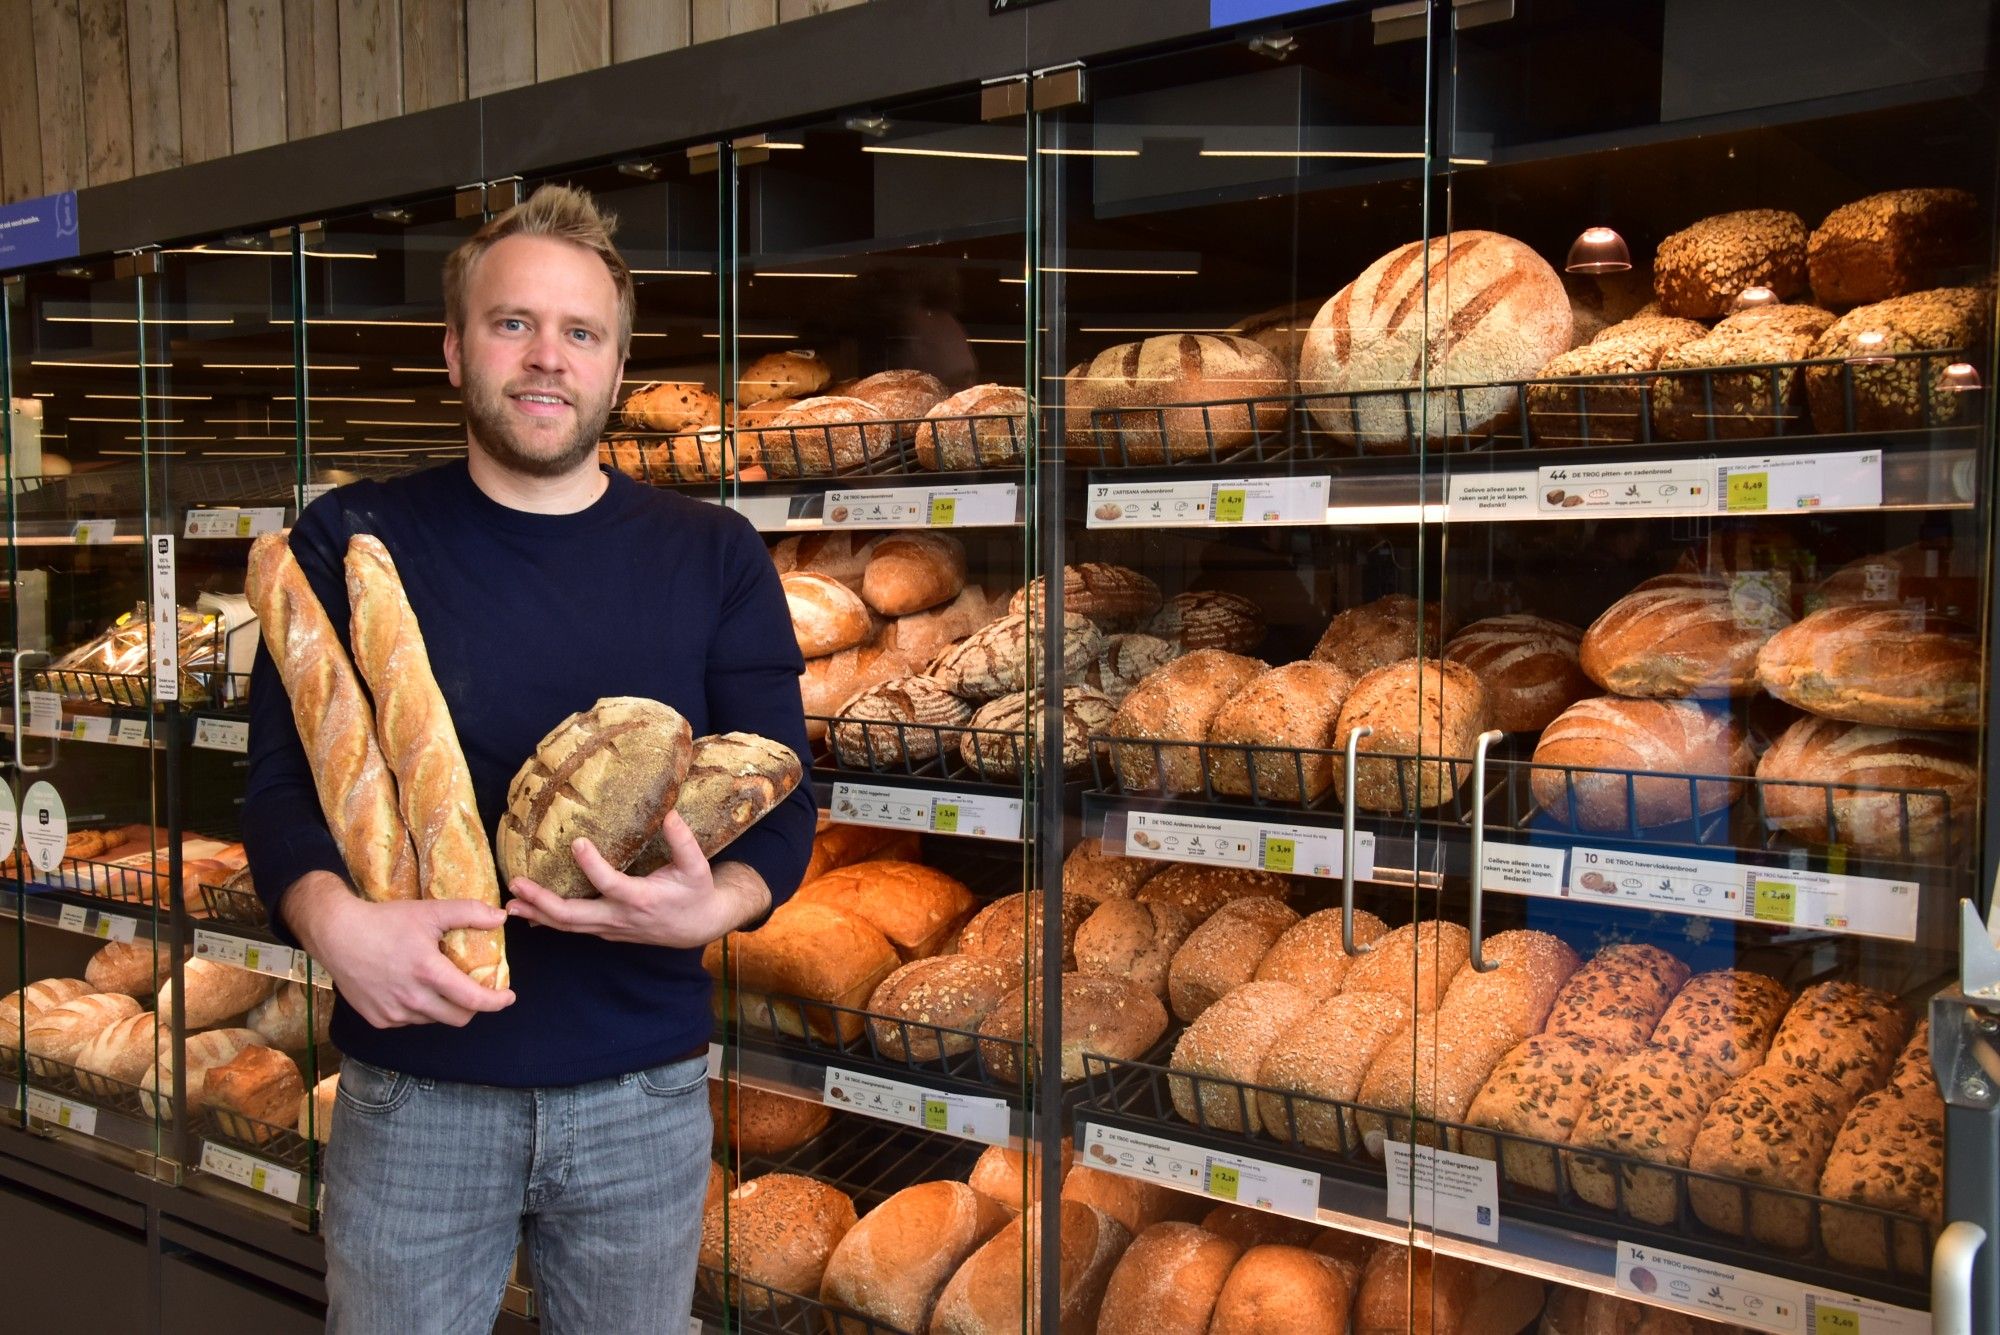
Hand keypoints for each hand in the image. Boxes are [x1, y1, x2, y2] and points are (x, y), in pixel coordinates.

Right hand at [284, 872, 516, 1027]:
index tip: (508, 997)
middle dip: (474, 1007)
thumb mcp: (429, 911)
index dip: (496, 1002)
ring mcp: (393, 1012)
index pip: (474, 1000)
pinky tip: (413, 989)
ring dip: (445, 1007)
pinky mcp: (378, 1019)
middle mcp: (412, 999)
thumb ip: (468, 913)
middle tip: (476, 991)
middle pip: (458, 1017)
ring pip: (434, 1019)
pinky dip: (420, 1010)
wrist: (336, 933)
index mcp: (428, 972)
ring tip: (441, 985)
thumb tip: (501, 917)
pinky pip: (410, 1021)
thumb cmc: (384, 920)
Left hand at [505, 811, 769, 947]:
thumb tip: (669, 813)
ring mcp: (610, 928)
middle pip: (574, 916)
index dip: (593, 866)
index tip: (577, 842)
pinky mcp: (606, 931)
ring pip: (568, 927)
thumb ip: (683, 842)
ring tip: (510, 903)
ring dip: (537, 914)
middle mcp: (620, 918)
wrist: (698, 925)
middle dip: (543, 902)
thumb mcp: (697, 867)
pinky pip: (573, 928)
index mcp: (641, 899)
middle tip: (517, 886)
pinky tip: (528, 913)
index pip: (611, 884)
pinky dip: (549, 921)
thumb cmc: (695, 892)